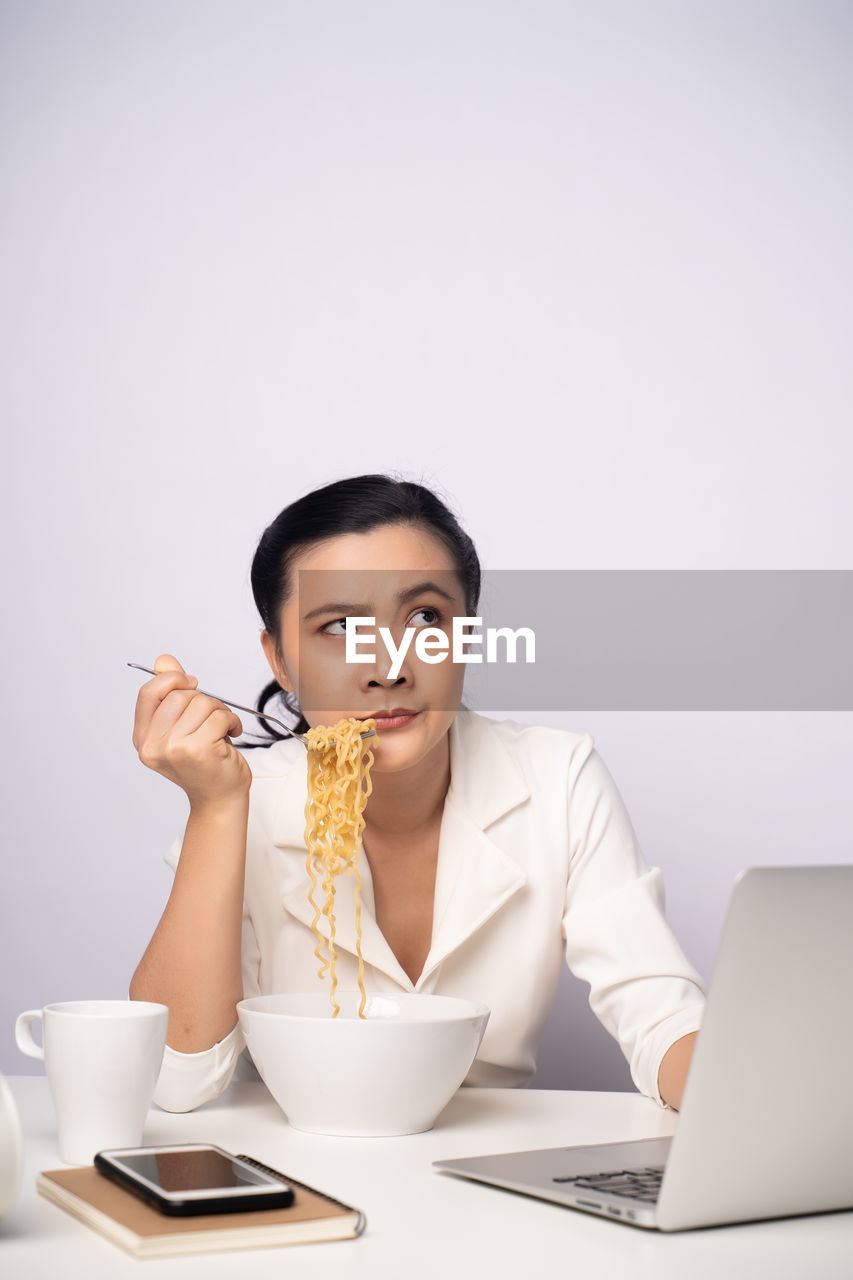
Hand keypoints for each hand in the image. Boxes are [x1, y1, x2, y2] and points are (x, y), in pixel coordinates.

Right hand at [132, 654, 251, 807]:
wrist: (219, 798)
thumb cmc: (203, 762)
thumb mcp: (182, 725)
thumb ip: (171, 692)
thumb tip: (163, 660)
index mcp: (142, 738)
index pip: (149, 692)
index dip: (171, 679)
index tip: (192, 683)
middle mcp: (152, 745)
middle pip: (179, 695)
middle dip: (204, 699)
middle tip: (213, 717)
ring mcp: (173, 749)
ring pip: (202, 703)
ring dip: (220, 711)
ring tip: (222, 728)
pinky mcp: (197, 750)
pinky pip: (220, 716)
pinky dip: (233, 721)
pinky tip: (231, 735)